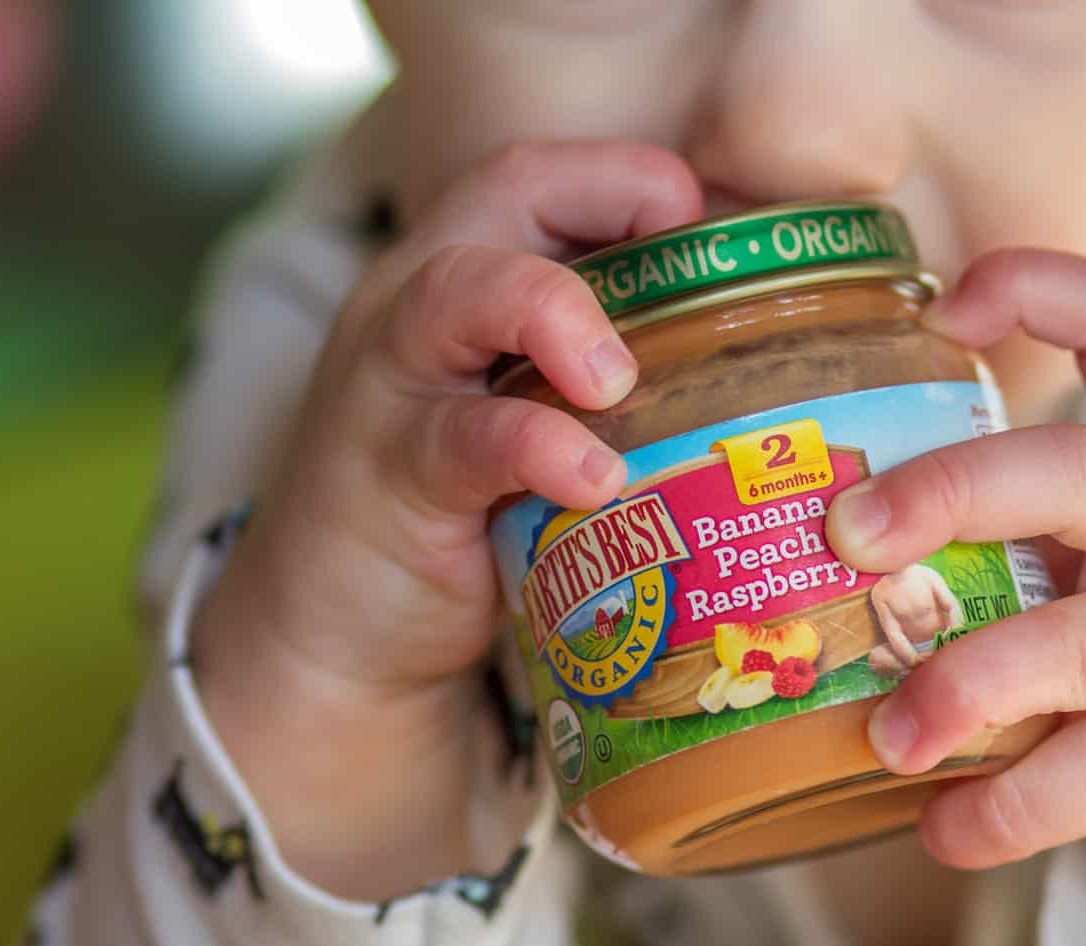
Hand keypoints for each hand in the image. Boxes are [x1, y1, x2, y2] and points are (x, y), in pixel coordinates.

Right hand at [193, 141, 701, 900]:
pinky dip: (538, 448)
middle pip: (504, 192)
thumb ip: (594, 375)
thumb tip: (747, 371)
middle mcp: (415, 307)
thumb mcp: (520, 415)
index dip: (632, 181)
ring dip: (558, 315)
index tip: (708, 240)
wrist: (337, 629)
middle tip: (694, 276)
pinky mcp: (388, 477)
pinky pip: (463, 440)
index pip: (542, 176)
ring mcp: (391, 386)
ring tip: (621, 381)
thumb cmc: (459, 512)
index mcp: (458, 277)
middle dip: (609, 200)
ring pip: (459, 294)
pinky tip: (597, 481)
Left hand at [825, 249, 1085, 945]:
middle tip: (849, 532)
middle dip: (950, 493)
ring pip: (1070, 648)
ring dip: (958, 689)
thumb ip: (1033, 492)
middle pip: (1076, 473)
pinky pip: (1075, 784)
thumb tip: (822, 483)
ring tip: (888, 734)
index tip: (940, 307)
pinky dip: (992, 812)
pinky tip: (940, 824)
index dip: (1036, 286)